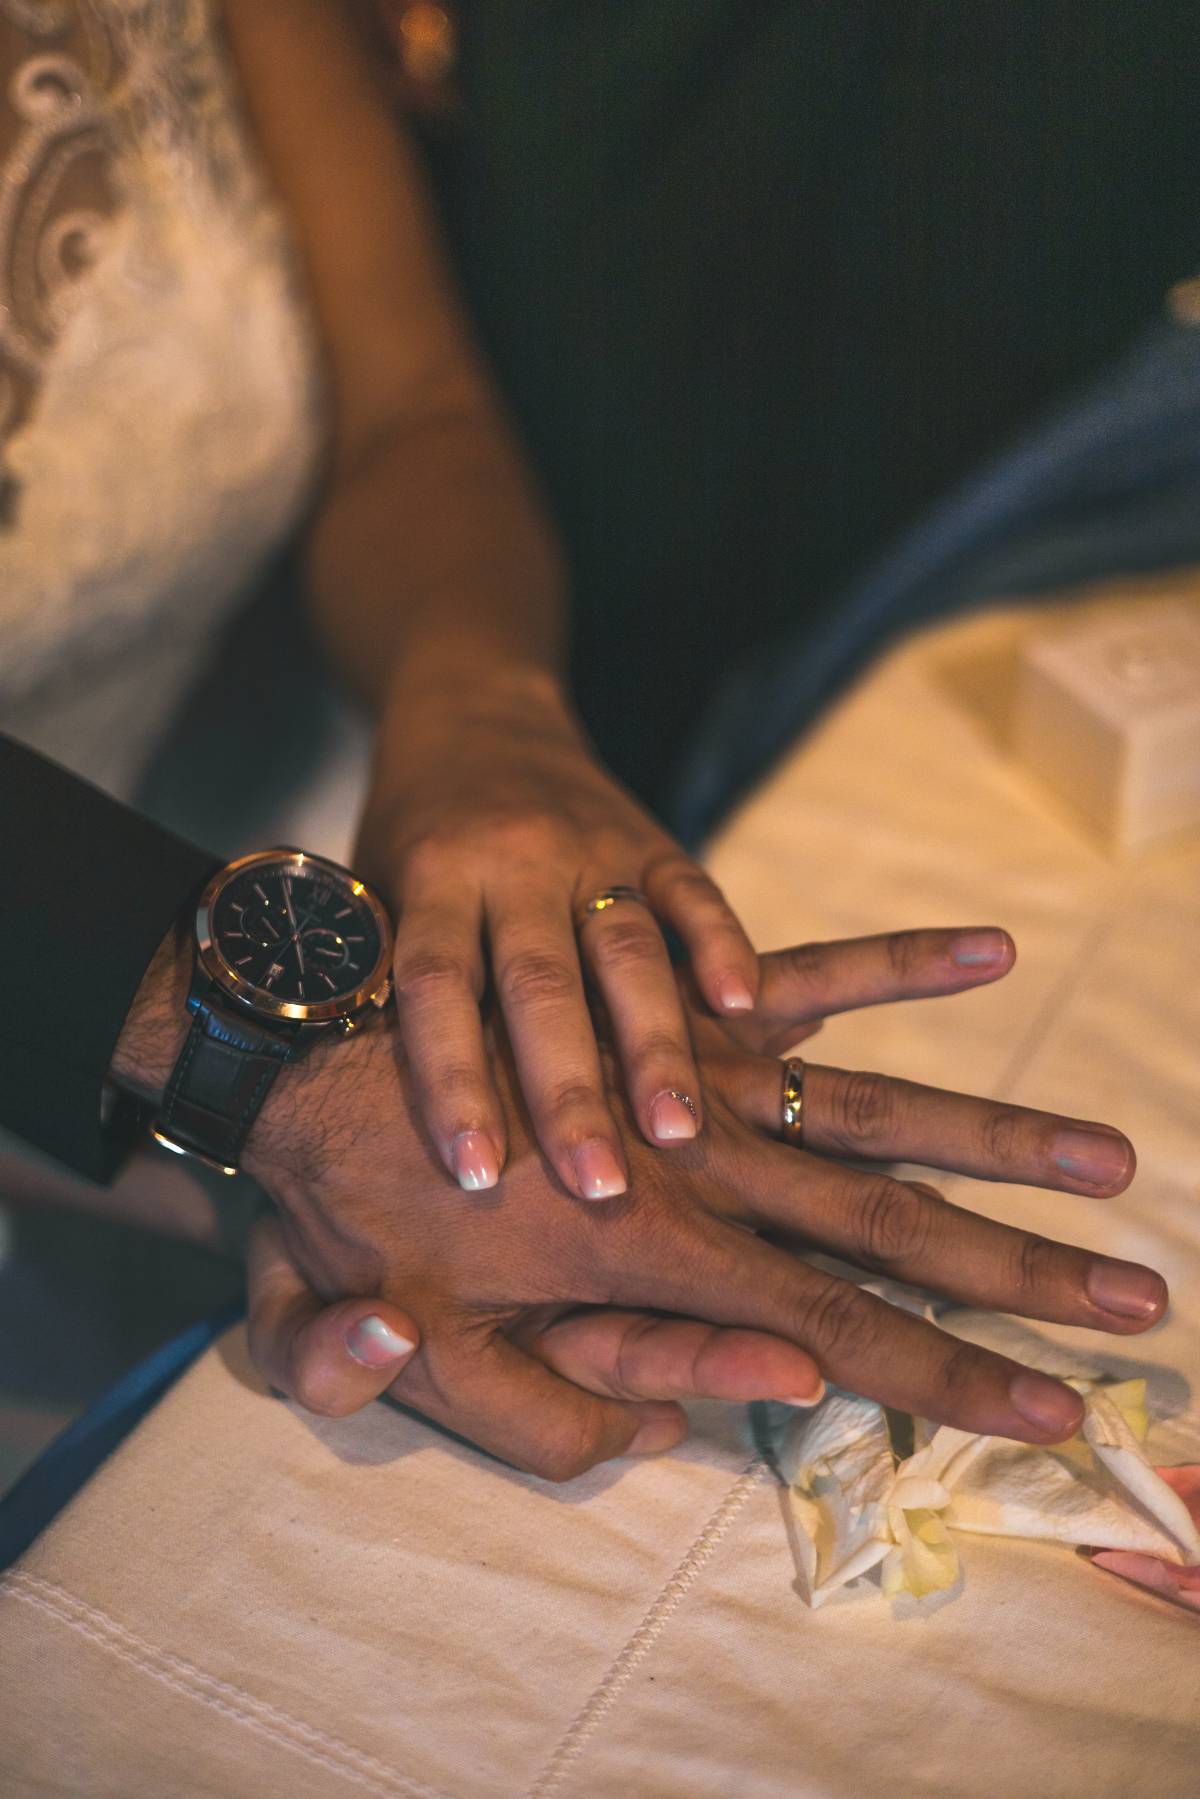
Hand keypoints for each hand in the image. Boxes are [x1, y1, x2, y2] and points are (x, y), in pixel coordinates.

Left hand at [239, 926, 1162, 1478]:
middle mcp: (705, 1156)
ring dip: (998, 1135)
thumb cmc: (349, 1210)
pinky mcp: (677, 993)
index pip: (836, 1334)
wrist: (290, 1047)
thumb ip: (555, 1403)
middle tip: (1141, 1301)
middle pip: (893, 1223)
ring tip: (1111, 1157)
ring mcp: (699, 1068)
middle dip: (1022, 1269)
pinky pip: (797, 968)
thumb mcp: (417, 1350)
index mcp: (651, 1252)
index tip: (1060, 1413)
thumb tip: (714, 1416)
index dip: (953, 1380)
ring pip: (876, 1104)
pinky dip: (891, 966)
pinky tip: (985, 957)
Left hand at [355, 664, 759, 1200]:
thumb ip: (386, 982)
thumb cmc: (407, 832)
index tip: (475, 1173)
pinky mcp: (647, 832)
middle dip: (570, 1091)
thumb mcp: (371, 889)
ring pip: (624, 949)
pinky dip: (721, 946)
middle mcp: (510, 857)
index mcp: (429, 874)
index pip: (439, 987)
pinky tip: (748, 1012)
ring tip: (680, 1135)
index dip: (454, 1082)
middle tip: (597, 1188)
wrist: (468, 705)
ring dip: (656, 1045)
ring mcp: (587, 843)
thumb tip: (375, 1118)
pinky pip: (692, 891)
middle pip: (540, 984)